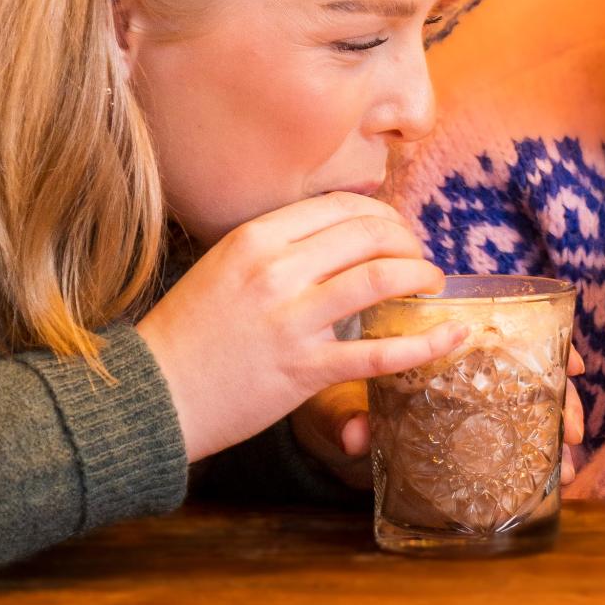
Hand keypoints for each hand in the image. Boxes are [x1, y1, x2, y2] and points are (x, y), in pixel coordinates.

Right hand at [139, 193, 466, 461]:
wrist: (150, 397)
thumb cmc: (189, 333)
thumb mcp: (224, 267)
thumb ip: (278, 247)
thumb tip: (337, 234)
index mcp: (255, 238)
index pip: (341, 207)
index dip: (383, 216)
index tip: (397, 233)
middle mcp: (275, 270)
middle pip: (369, 235)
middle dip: (408, 242)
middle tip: (420, 260)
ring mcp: (291, 319)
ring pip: (381, 278)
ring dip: (421, 277)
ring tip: (432, 286)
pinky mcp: (305, 369)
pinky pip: (382, 352)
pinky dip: (428, 343)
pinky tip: (454, 336)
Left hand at [291, 343, 590, 487]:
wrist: (312, 399)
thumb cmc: (325, 383)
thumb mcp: (331, 395)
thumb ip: (343, 411)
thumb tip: (353, 436)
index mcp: (443, 336)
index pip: (511, 330)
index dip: (551, 346)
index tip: (575, 367)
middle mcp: (464, 364)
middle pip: (532, 372)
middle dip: (562, 401)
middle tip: (574, 432)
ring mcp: (468, 396)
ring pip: (528, 404)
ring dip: (553, 432)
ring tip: (567, 468)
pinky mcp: (464, 427)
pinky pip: (508, 433)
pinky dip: (533, 451)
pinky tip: (553, 477)